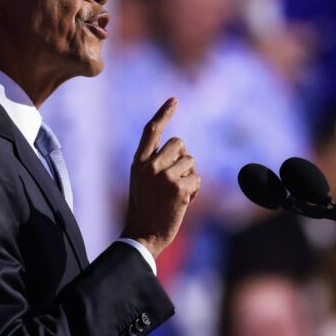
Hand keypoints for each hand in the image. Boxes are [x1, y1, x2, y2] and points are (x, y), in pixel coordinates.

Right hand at [120, 98, 200, 258]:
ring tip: (177, 194)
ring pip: (191, 162)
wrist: (142, 236)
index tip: (174, 100)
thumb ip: (155, 164)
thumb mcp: (141, 182)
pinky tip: (184, 202)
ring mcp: (164, 176)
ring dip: (190, 176)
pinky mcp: (178, 188)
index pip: (152, 130)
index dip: (163, 113)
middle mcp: (150, 166)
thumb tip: (182, 152)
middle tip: (177, 177)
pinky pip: (197, 178)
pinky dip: (195, 190)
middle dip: (184, 157)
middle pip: (180, 143)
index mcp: (138, 162)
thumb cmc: (145, 210)